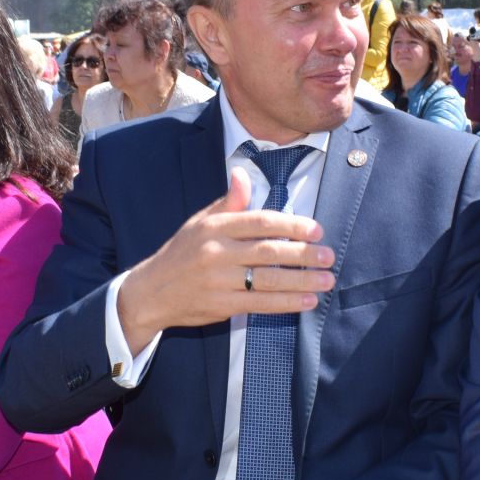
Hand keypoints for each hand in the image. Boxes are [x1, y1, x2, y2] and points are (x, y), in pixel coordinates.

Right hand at [115, 168, 334, 350]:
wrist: (150, 292)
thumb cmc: (182, 253)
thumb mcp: (200, 222)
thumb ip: (228, 201)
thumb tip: (243, 173)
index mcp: (214, 227)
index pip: (260, 221)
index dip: (292, 225)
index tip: (316, 230)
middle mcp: (216, 252)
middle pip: (268, 251)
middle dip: (303, 254)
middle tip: (329, 256)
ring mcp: (219, 281)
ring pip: (268, 280)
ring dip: (302, 280)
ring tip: (326, 279)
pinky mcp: (221, 306)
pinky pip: (260, 304)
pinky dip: (286, 302)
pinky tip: (307, 300)